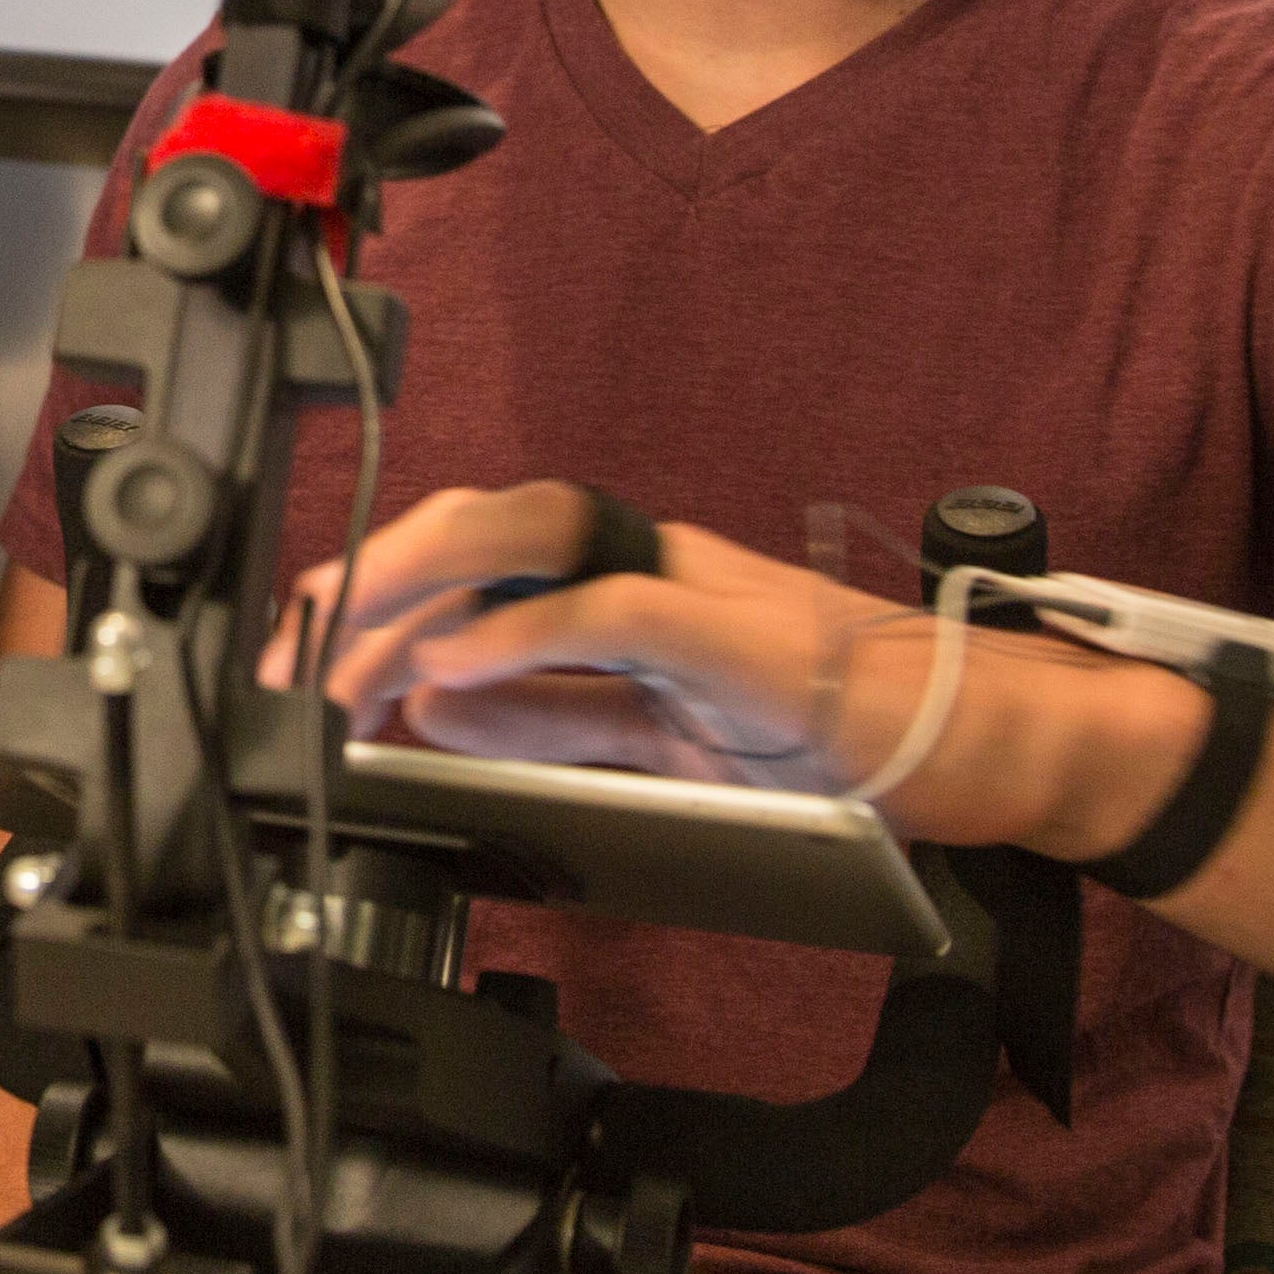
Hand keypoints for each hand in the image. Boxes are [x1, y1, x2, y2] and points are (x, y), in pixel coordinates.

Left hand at [282, 482, 1185, 855]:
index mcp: (625, 582)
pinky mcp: (742, 637)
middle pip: (482, 527)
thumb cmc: (834, 740)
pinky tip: (448, 675)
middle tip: (291, 656)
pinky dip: (523, 640)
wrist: (982, 746)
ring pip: (531, 543)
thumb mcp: (656, 738)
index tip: (297, 658)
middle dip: (370, 581)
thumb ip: (549, 719)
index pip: (474, 562)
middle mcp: (648, 562)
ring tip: (341, 654)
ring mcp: (696, 589)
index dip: (376, 595)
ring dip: (420, 594)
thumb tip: (430, 710)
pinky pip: (614, 616)